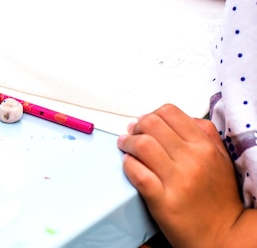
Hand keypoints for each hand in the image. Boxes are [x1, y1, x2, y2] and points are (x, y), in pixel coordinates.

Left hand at [117, 104, 243, 246]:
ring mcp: (177, 180)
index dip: (152, 114)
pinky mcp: (162, 200)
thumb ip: (204, 134)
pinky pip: (137, 173)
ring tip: (125, 146)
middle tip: (132, 134)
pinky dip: (128, 164)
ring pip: (142, 145)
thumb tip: (178, 117)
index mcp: (205, 147)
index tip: (146, 122)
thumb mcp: (220, 159)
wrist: (223, 236)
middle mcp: (192, 160)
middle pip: (151, 124)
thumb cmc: (219, 199)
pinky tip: (128, 164)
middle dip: (136, 127)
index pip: (170, 113)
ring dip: (127, 142)